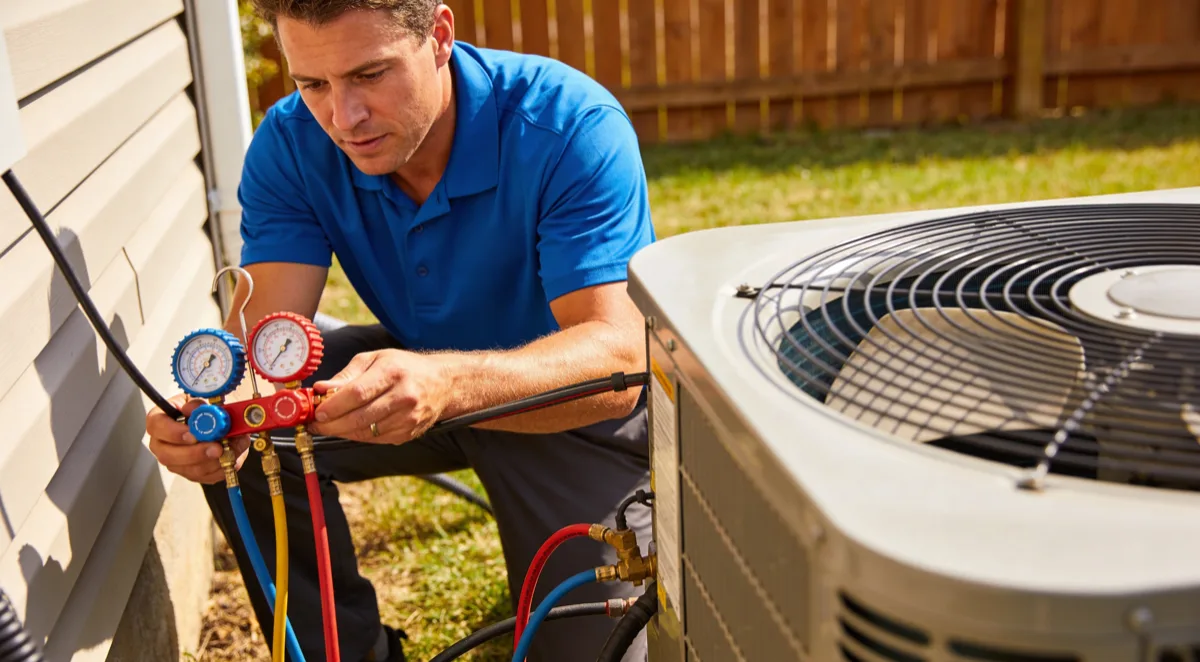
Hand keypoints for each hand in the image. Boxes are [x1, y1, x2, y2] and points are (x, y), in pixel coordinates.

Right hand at [146, 393, 250, 483]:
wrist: (219, 422)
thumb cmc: (205, 409)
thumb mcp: (202, 399)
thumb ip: (199, 404)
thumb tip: (194, 409)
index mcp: (160, 420)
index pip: (157, 426)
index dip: (173, 432)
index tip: (193, 434)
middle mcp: (162, 443)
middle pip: (168, 455)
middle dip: (195, 453)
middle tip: (217, 448)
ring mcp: (174, 461)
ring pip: (188, 469)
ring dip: (212, 462)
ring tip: (231, 450)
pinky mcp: (189, 472)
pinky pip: (203, 476)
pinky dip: (220, 468)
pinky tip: (231, 457)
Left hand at [309, 349, 450, 443]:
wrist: (443, 384)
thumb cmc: (404, 368)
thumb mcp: (375, 359)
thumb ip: (347, 375)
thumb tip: (320, 389)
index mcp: (393, 372)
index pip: (357, 393)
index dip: (334, 406)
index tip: (317, 412)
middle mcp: (404, 396)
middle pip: (360, 417)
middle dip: (332, 424)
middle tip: (315, 424)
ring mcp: (408, 418)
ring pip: (366, 432)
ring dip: (342, 432)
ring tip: (329, 426)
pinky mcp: (408, 433)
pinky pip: (375, 439)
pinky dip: (358, 436)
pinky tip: (350, 428)